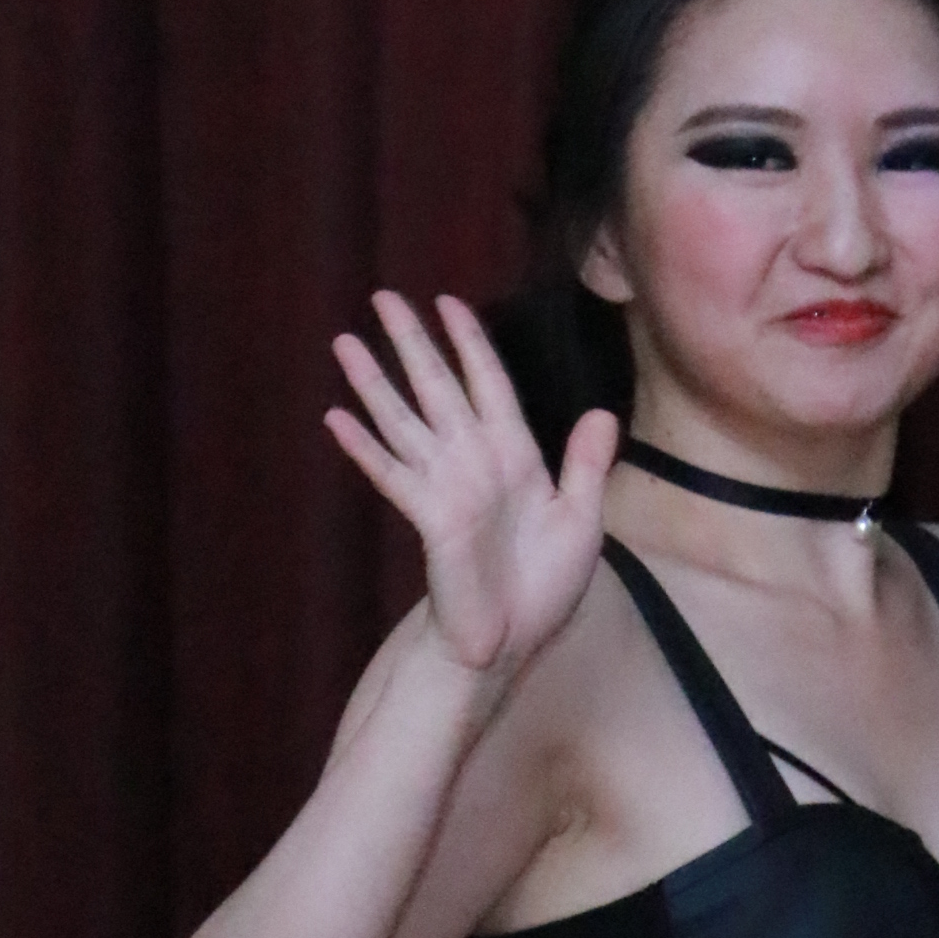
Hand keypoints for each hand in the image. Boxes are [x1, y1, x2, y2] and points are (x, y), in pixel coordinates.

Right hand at [326, 291, 616, 677]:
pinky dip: (365, 447)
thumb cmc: (544, 586)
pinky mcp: (428, 518)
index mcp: (515, 456)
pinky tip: (336, 418)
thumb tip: (601, 413)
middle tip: (383, 296)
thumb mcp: (581, 522)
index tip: (448, 303)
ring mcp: (446, 487)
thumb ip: (585, 467)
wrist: (512, 641)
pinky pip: (392, 473)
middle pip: (437, 388)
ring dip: (374, 382)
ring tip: (345, 342)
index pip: (488, 384)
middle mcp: (474, 462)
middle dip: (411, 343)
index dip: (469, 343)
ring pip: (404, 420)